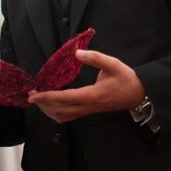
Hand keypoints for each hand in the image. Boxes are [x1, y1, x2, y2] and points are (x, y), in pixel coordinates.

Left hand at [27, 49, 144, 122]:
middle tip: (31, 95)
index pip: (63, 98)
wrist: (138, 94)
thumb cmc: (126, 79)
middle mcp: (87, 106)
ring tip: (39, 100)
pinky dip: (57, 112)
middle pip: (59, 110)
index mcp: (91, 95)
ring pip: (63, 116)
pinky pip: (69, 116)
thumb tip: (77, 53)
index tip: (33, 94)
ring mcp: (88, 111)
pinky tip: (53, 105)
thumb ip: (95, 58)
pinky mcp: (90, 111)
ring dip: (48, 110)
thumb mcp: (113, 64)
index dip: (46, 97)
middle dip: (42, 105)